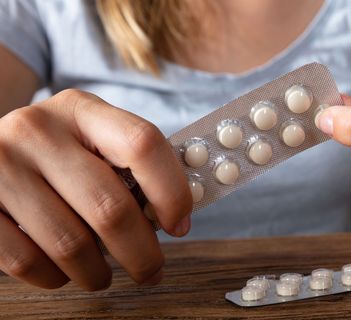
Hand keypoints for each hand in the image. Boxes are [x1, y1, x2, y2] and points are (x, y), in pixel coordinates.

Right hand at [0, 89, 191, 289]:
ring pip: (71, 244)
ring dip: (97, 273)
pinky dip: (54, 277)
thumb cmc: (54, 154)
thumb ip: (129, 166)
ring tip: (102, 275)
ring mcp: (1, 165)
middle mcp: (38, 130)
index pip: (143, 144)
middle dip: (142, 253)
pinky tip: (63, 272)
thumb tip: (174, 219)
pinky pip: (27, 261)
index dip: (172, 191)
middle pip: (111, 207)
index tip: (179, 225)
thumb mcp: (89, 139)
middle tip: (151, 271)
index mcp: (81, 110)